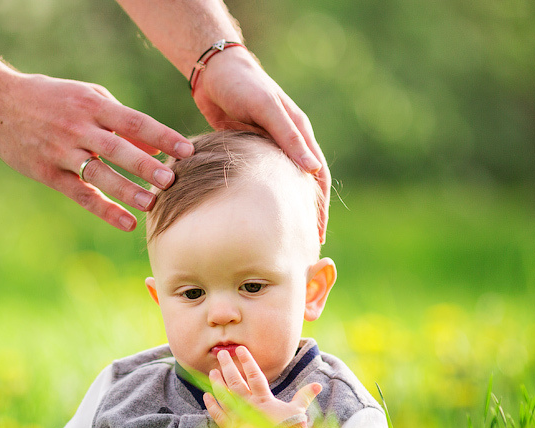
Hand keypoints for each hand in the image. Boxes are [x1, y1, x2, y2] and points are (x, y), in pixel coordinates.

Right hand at [0, 73, 193, 231]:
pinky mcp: (48, 173)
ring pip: (99, 173)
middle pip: (118, 148)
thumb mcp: (87, 97)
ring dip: (127, 191)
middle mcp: (78, 127)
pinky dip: (104, 209)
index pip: (134, 121)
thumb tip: (156, 147)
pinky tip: (126, 222)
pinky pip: (81, 194)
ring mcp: (61, 151)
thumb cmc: (51, 98)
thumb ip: (120, 119)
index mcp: (92, 104)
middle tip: (171, 180)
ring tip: (152, 204)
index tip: (187, 149)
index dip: (162, 136)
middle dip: (146, 166)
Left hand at [193, 48, 330, 240]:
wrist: (215, 71)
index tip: (316, 236)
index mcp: (299, 135)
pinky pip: (258, 180)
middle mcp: (287, 144)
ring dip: (282, 210)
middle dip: (303, 216)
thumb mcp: (267, 109)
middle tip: (301, 247)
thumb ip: (288, 137)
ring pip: (280, 187)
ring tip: (277, 238)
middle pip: (301, 188)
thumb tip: (313, 169)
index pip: (318, 179)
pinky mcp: (248, 151)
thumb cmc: (244, 86)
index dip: (319, 208)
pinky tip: (250, 217)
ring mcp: (268, 149)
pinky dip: (259, 199)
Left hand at [204, 346, 320, 427]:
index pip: (255, 376)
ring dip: (217, 383)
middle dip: (228, 367)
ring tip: (213, 371)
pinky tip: (206, 396)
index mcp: (266, 401)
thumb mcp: (298, 413)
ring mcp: (240, 419)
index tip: (240, 349)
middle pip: (236, 383)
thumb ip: (304, 397)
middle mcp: (250, 407)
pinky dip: (212, 406)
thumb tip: (317, 385)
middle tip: (221, 354)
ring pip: (224, 397)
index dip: (247, 362)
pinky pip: (219, 416)